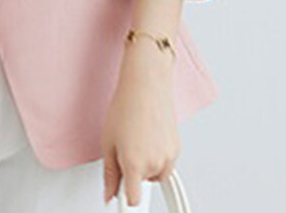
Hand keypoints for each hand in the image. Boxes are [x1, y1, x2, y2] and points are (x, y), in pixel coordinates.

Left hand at [101, 39, 180, 205]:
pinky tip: (147, 136)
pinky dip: (157, 156)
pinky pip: (165, 162)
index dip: (124, 199)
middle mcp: (155, 164)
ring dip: (146, 166)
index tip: (120, 198)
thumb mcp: (108, 141)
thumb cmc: (126, 106)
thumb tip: (109, 194)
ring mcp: (169, 156)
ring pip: (155, 175)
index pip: (132, 200)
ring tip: (136, 139)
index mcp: (135, 164)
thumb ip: (109, 173)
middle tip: (123, 148)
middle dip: (132, 172)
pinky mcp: (177, 147)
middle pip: (143, 184)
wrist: (146, 84)